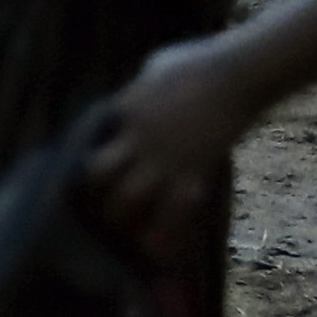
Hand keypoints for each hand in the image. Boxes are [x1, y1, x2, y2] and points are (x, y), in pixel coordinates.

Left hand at [78, 36, 254, 255]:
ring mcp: (165, 159)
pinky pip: (174, 214)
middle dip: (93, 194)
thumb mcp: (154, 70)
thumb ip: (140, 90)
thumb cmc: (194, 63)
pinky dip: (166, 236)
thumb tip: (135, 97)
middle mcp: (137, 139)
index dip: (83, 160)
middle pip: (98, 176)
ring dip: (123, 217)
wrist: (234, 75)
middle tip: (96, 210)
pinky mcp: (194, 174)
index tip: (83, 176)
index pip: (88, 142)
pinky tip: (160, 253)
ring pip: (129, 198)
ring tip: (123, 232)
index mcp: (124, 110)